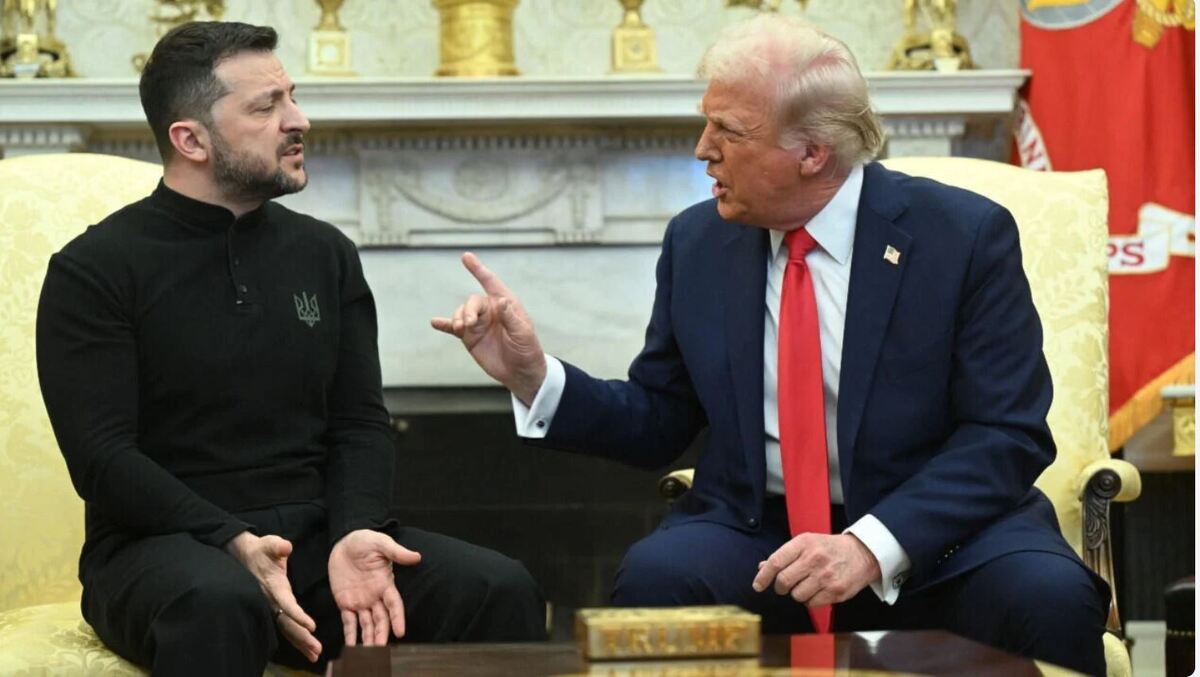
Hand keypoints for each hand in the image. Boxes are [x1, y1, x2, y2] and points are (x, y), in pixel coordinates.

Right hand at [225, 531, 320, 662]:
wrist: (246, 556)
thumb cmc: (262, 550)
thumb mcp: (270, 544)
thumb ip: (278, 546)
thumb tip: (286, 547)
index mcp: (274, 586)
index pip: (286, 603)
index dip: (298, 615)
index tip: (312, 626)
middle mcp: (272, 600)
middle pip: (287, 622)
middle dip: (301, 637)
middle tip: (317, 649)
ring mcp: (272, 606)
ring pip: (286, 628)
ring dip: (300, 642)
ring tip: (315, 655)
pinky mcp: (274, 609)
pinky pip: (285, 626)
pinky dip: (296, 638)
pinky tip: (306, 648)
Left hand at [328, 529, 420, 646]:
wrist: (343, 542)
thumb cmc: (365, 540)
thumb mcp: (381, 543)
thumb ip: (396, 552)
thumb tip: (416, 557)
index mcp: (385, 584)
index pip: (394, 604)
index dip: (398, 618)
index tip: (400, 632)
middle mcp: (375, 596)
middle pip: (381, 619)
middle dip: (382, 633)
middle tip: (380, 648)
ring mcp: (360, 601)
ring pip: (367, 624)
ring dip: (368, 638)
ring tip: (367, 652)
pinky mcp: (345, 602)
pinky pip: (348, 621)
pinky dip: (350, 634)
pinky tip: (351, 646)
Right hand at [431, 252, 546, 404]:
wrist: (521, 373)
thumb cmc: (527, 350)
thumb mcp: (523, 334)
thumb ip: (511, 318)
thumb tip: (501, 301)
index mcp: (506, 305)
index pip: (491, 283)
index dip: (479, 270)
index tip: (466, 257)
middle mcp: (491, 311)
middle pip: (473, 302)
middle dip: (468, 310)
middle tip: (467, 324)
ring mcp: (479, 324)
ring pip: (462, 313)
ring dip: (457, 318)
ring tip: (459, 328)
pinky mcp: (470, 338)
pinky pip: (454, 328)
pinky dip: (444, 324)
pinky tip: (435, 322)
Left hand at [751, 533, 879, 608]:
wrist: (862, 553)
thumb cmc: (830, 548)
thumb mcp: (807, 543)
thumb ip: (784, 555)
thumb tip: (762, 567)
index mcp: (804, 543)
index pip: (776, 562)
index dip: (763, 576)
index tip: (757, 586)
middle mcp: (814, 558)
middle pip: (784, 581)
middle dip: (780, 587)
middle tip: (784, 586)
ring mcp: (826, 575)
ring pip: (797, 595)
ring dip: (797, 594)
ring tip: (807, 585)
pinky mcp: (836, 591)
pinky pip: (811, 604)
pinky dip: (810, 600)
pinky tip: (818, 590)